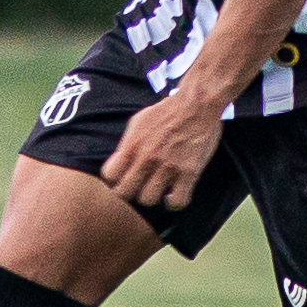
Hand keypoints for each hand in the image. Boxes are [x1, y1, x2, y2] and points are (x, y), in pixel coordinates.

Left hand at [101, 88, 223, 210]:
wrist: (196, 104)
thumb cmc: (167, 111)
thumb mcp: (138, 122)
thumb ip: (128, 143)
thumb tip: (120, 161)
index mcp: (132, 145)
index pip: (110, 175)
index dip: (115, 180)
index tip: (124, 178)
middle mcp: (146, 158)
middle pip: (125, 193)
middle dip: (131, 192)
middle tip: (140, 187)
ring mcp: (167, 167)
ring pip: (148, 200)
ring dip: (153, 197)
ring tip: (159, 190)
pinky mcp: (188, 173)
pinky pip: (177, 201)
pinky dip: (175, 202)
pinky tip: (175, 193)